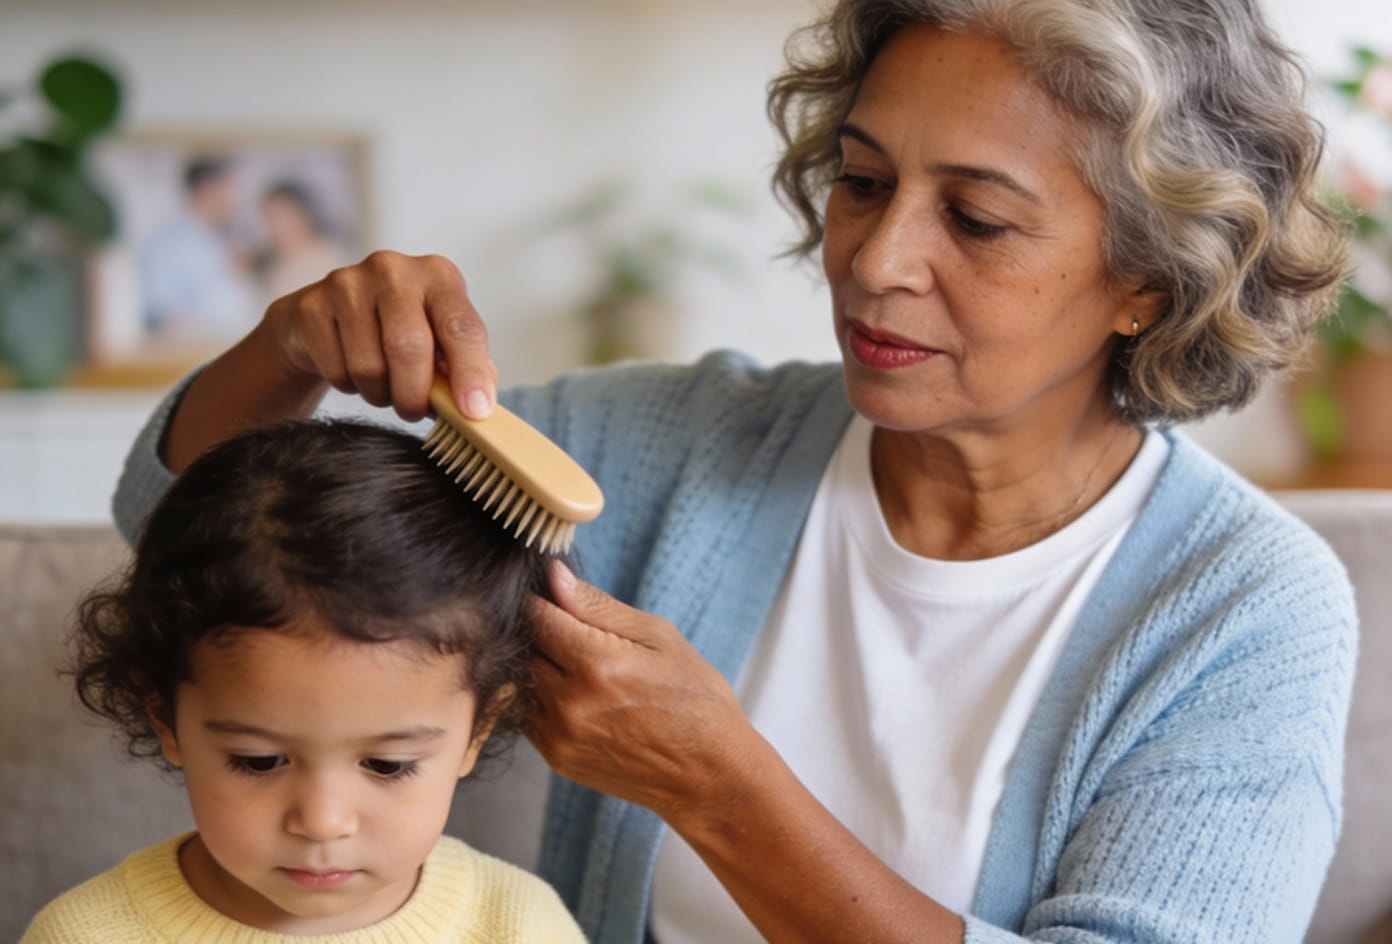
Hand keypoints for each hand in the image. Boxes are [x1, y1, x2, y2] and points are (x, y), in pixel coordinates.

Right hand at [263, 250, 496, 421]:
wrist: (328, 319)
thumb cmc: (399, 333)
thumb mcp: (441, 343)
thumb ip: (465, 368)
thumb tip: (478, 406)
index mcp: (439, 276)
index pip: (462, 327)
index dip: (470, 373)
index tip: (475, 411)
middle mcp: (394, 269)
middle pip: (409, 347)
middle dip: (414, 394)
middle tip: (414, 411)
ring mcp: (348, 282)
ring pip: (369, 366)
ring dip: (379, 393)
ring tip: (382, 385)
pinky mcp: (312, 305)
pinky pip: (336, 369)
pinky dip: (348, 385)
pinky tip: (351, 370)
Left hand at [526, 561, 759, 823]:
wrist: (709, 775)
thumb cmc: (695, 698)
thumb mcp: (659, 638)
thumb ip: (599, 606)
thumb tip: (553, 576)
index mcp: (597, 664)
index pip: (538, 616)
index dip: (540, 599)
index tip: (549, 593)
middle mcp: (570, 702)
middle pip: (523, 648)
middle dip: (537, 630)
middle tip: (564, 625)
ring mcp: (560, 735)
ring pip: (519, 683)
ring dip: (536, 665)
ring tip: (571, 660)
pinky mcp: (558, 759)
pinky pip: (527, 715)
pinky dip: (540, 697)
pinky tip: (572, 691)